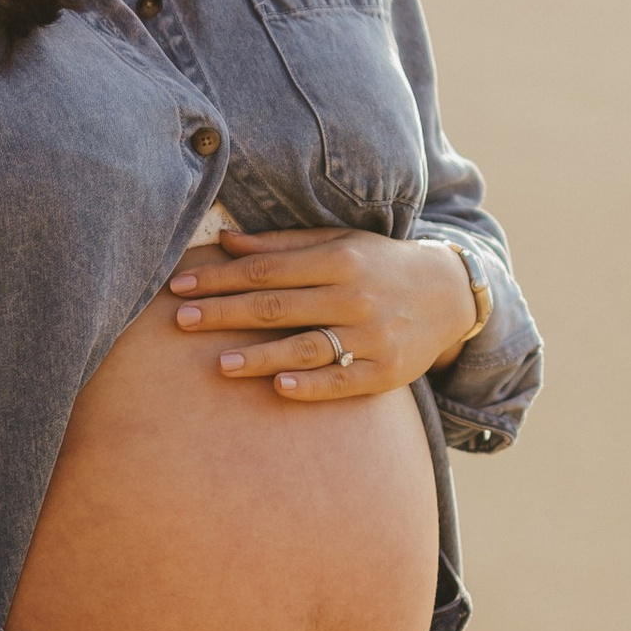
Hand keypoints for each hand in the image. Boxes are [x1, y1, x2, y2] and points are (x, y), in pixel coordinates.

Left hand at [166, 225, 474, 398]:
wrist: (449, 295)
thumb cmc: (379, 266)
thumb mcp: (339, 243)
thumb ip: (282, 245)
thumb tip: (225, 242)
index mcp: (338, 259)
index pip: (266, 270)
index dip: (220, 278)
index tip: (181, 286)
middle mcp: (354, 296)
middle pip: (278, 307)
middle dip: (226, 313)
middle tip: (182, 321)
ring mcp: (371, 335)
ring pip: (306, 346)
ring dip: (261, 356)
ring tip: (220, 364)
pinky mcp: (385, 371)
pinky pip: (343, 380)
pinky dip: (312, 384)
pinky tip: (280, 388)